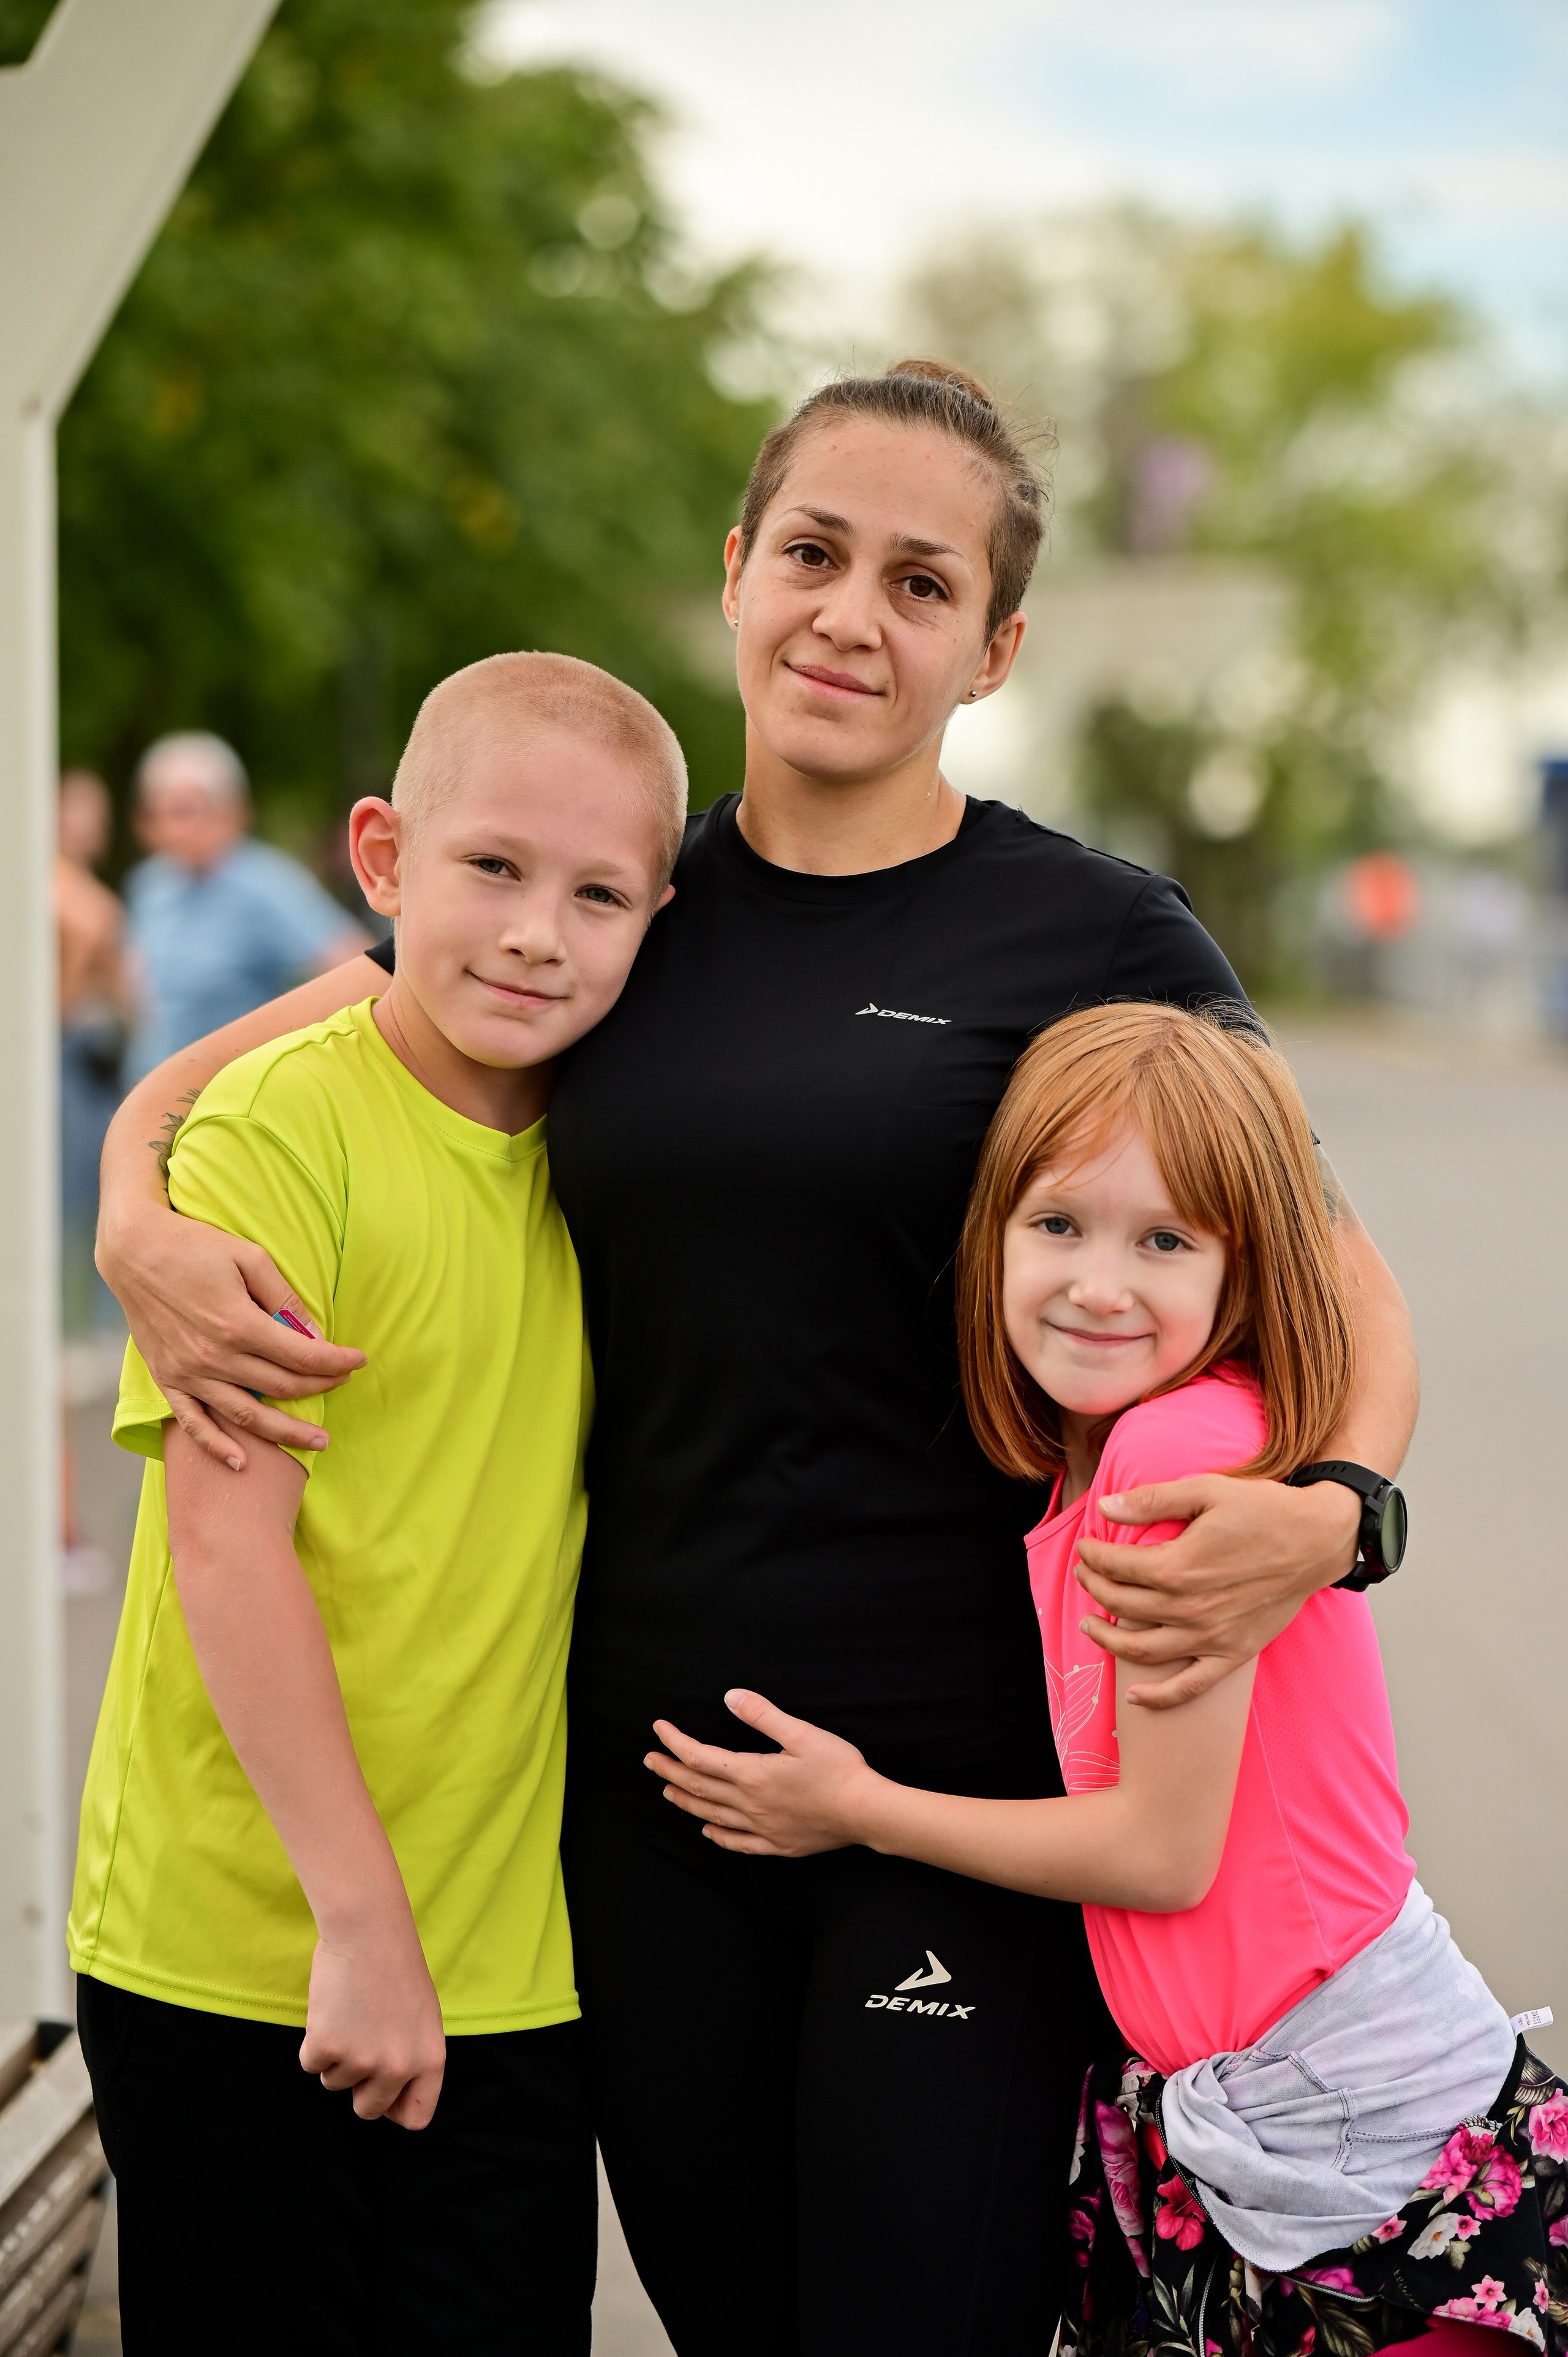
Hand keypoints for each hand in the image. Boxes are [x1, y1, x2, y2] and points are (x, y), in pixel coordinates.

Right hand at [99, 1199, 364, 1471]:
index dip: (336, 1362)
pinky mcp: (167, 1379)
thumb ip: (284, 1298)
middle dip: (320, 1388)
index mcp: (240, 1324)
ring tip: (317, 1443)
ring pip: (247, 1416)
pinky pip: (193, 1422)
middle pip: (282, 1387)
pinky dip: (216, 1446)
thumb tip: (315, 1333)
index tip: (358, 1360)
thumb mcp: (250, 1258)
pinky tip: (240, 1463)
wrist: (134, 1252)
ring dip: (285, 1433)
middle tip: (343, 1384)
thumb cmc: (195, 1247)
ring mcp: (189, 1373)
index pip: (303, 1356)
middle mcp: (215, 1356)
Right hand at [299, 1914, 445, 2127]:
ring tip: (349, 2012)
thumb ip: (411, 2057)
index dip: (394, 2108)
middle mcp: (399, 2067)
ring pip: (334, 2082)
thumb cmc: (394, 1967)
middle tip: (358, 2045)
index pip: (416, 2117)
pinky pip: (310, 2064)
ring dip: (335, 2054)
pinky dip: (312, 2042)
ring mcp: (363, 2060)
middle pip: (368, 2110)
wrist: (368, 1930)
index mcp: (430, 2060)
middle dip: (357, 2086)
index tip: (383, 2092)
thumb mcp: (421, 2017)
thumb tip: (390, 2095)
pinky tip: (329, 2008)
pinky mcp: (329, 2047)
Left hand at [646, 1690, 878, 1856]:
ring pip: (711, 1815)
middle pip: (698, 1787)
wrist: (866, 1812)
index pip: (699, 1757)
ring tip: (667, 1792)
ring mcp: (762, 1828)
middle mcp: (749, 1804)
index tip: (659, 1728)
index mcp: (752, 1774)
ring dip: (685, 1801)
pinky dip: (717, 1835)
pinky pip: (738, 1842)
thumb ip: (763, 1715)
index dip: (675, 1742)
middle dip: (669, 1771)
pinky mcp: (778, 1844)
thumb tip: (731, 1697)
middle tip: (649, 1760)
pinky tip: (708, 1830)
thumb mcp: (802, 1733)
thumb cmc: (838, 1770)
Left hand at [1074, 1474, 1359, 1709]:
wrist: (1317, 1540)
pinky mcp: (1233, 1653)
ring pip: (1143, 1650)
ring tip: (1089, 1624)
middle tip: (1085, 1574)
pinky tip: (1134, 1695)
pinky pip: (1190, 1686)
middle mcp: (1190, 1607)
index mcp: (1179, 1566)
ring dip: (1108, 1640)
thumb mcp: (1205, 1490)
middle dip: (1095, 1588)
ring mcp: (1211, 1636)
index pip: (1118, 1566)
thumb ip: (1152, 1500)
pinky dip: (1159, 1697)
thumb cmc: (1264, 1510)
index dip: (1093, 1555)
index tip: (1086, 1545)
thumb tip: (1105, 1506)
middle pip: (1123, 1605)